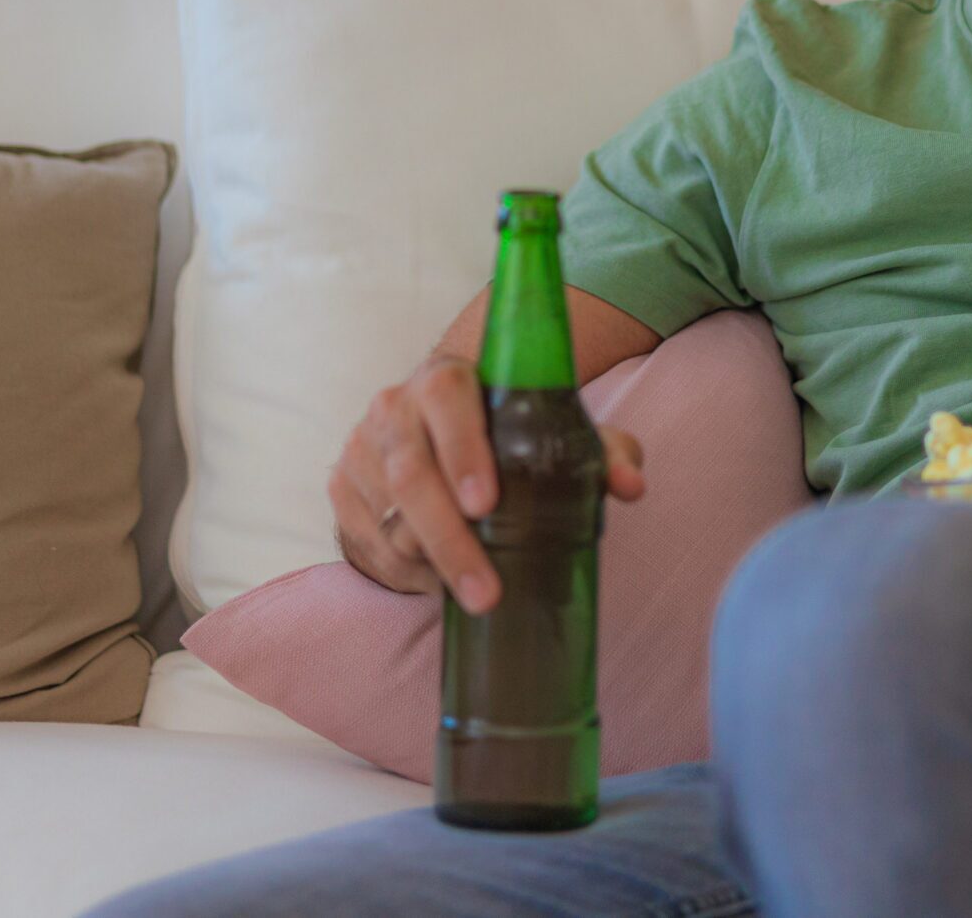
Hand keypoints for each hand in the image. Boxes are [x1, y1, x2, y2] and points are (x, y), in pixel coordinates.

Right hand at [330, 354, 645, 613]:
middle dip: (450, 541)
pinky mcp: (341, 486)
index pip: (448, 401)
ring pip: (387, 517)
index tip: (487, 504)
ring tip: (472, 593)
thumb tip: (630, 486)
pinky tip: (435, 583)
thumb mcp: (555, 434)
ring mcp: (360, 447)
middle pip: (410, 474)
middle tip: (488, 593)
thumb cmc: (505, 432)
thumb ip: (600, 452)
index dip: (463, 451)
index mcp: (444, 378)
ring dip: (429, 565)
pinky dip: (401, 573)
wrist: (436, 424)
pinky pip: (365, 542)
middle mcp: (393, 406)